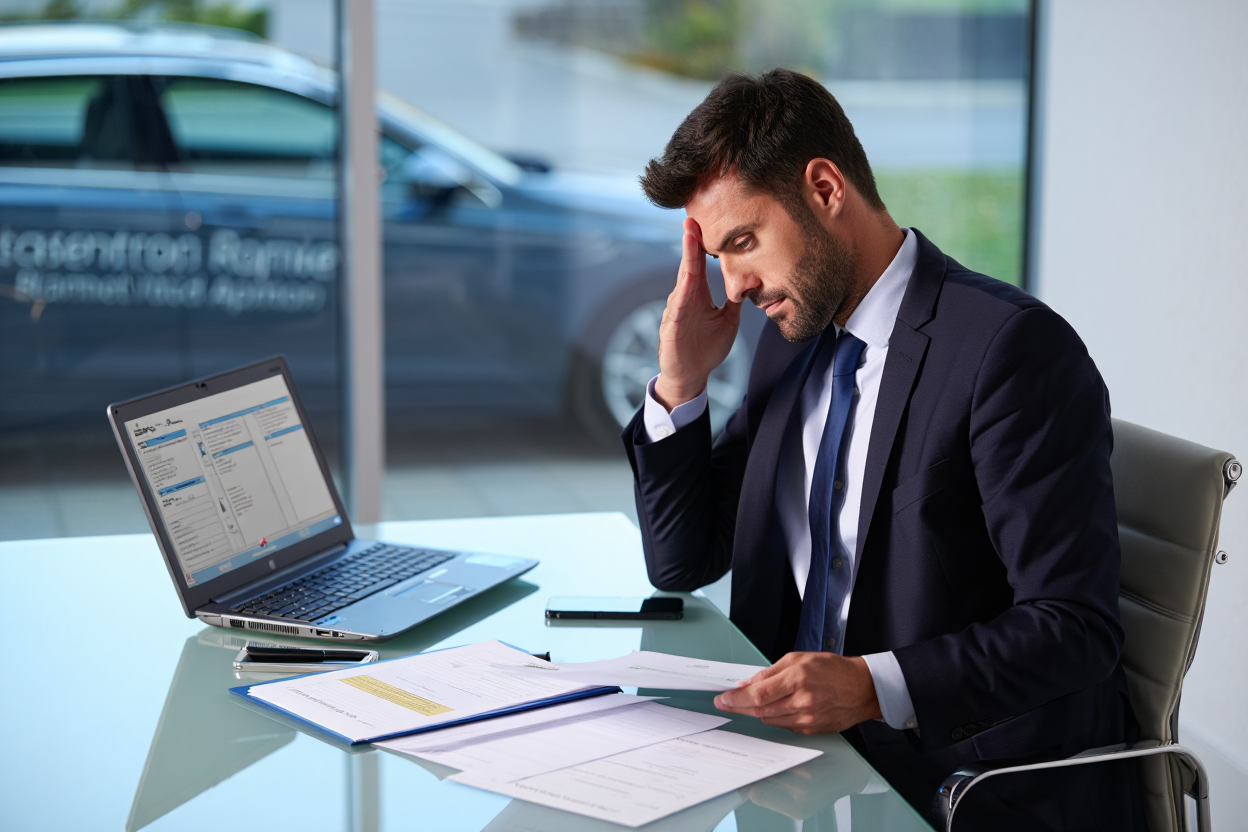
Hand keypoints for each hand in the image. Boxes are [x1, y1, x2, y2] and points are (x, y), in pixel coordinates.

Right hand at [653, 218, 742, 409]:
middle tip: (692, 219)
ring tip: (690, 239)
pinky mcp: (672, 328)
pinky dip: (682, 293)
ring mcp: (677, 311)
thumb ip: (735, 300)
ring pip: (683, 281)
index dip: (702, 245)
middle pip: (688, 266)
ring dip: (686, 260)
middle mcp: (685, 299)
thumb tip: (750, 281)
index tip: (706, 223)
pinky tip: (687, 280)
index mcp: (698, 296)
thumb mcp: (728, 320)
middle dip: (690, 243)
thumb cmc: (706, 348)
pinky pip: (677, 307)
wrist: (690, 376)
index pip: (699, 265)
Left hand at [713, 652, 880, 733]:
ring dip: (756, 712)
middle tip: (725, 703)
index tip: (722, 699)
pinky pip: (783, 726)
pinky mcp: (811, 729)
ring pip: (769, 720)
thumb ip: (771, 671)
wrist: (863, 688)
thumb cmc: (833, 670)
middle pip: (760, 710)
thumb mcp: (799, 659)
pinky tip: (773, 708)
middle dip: (739, 706)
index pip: (758, 693)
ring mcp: (807, 718)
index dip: (736, 698)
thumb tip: (748, 683)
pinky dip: (774, 717)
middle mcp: (802, 700)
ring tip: (749, 703)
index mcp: (798, 678)